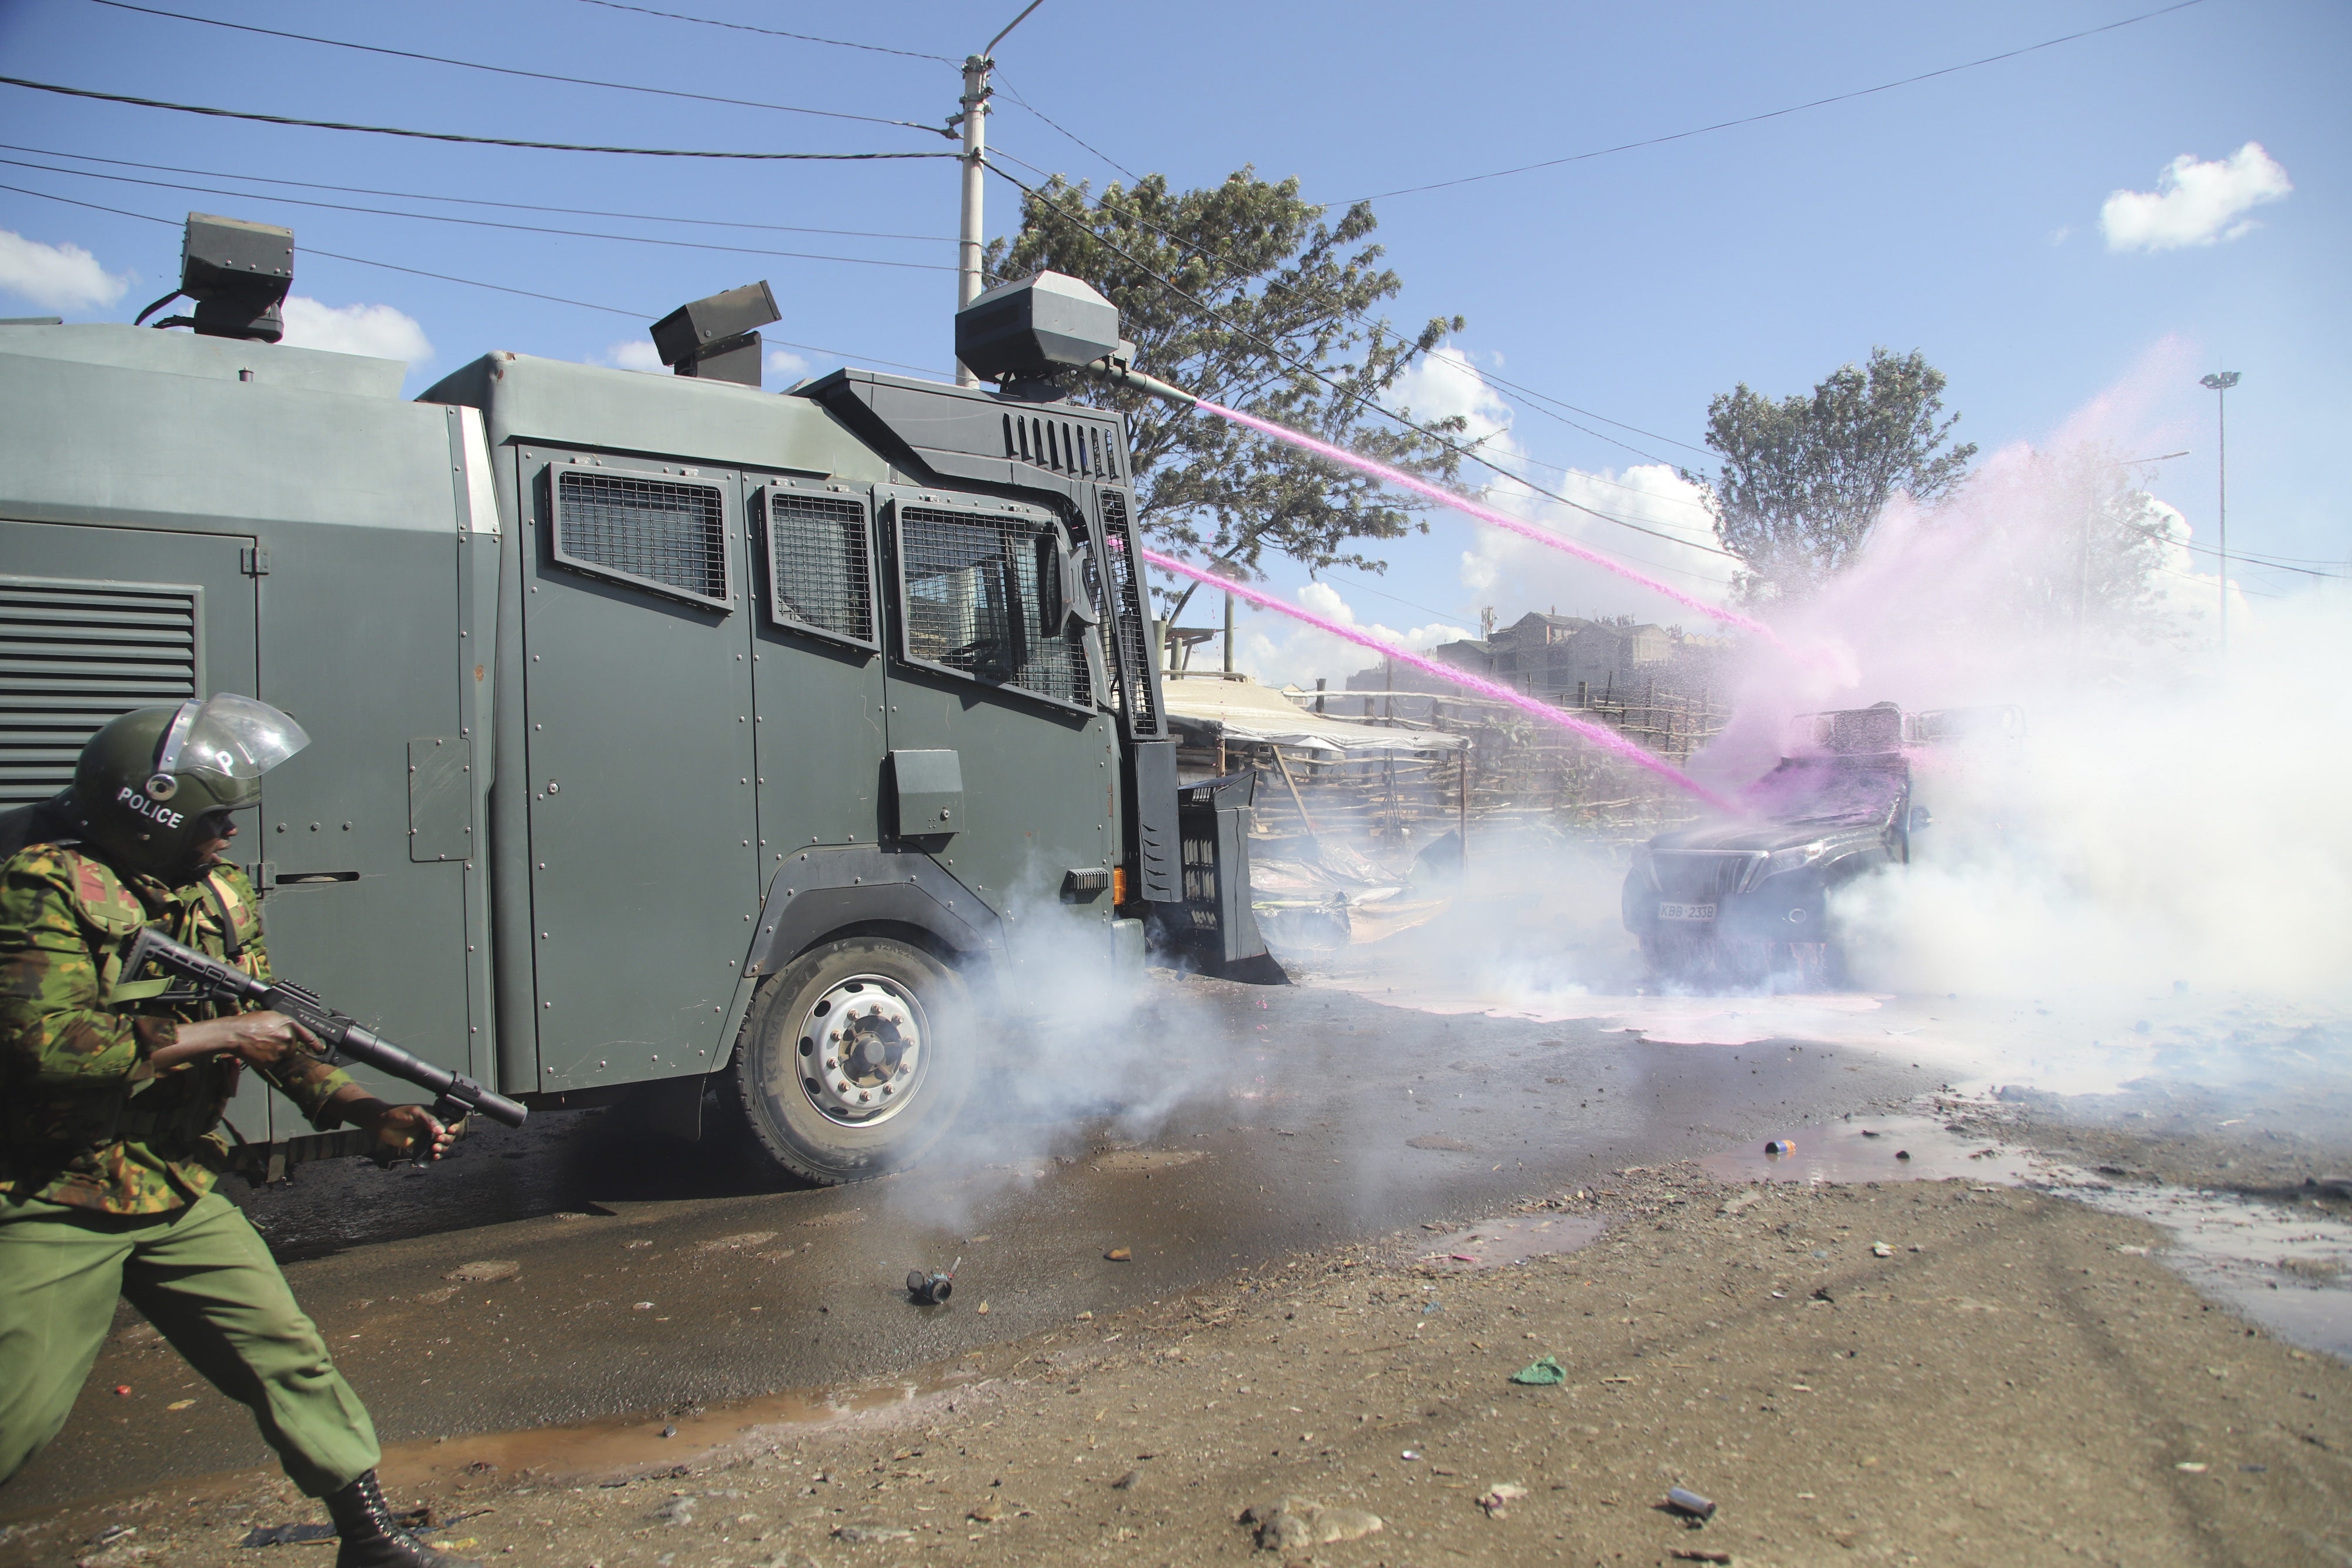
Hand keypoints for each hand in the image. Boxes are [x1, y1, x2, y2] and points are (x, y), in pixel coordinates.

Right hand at [157, 1010, 320, 1070]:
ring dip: (275, 1053)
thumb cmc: (249, 1023)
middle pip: (292, 1047)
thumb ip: (285, 1024)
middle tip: (268, 1041)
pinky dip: (267, 1059)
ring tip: (261, 1045)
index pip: (307, 1035)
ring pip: (283, 1055)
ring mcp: (280, 1050)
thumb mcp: (271, 1016)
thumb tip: (292, 1031)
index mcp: (288, 1024)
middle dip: (284, 1046)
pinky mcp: (272, 1061)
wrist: (234, 1033)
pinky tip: (258, 1051)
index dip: (315, 1043)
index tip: (321, 1049)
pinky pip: (274, 1062)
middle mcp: (288, 1037)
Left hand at [361, 1102, 457, 1162]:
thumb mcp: (415, 1113)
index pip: (451, 1122)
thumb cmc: (398, 1114)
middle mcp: (432, 1128)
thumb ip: (429, 1120)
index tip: (450, 1130)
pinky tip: (434, 1156)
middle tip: (438, 1140)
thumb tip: (441, 1131)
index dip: (454, 1127)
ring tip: (434, 1148)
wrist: (382, 1124)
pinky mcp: (420, 1147)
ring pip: (443, 1146)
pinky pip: (432, 1153)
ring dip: (443, 1148)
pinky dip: (436, 1156)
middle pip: (449, 1136)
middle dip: (447, 1139)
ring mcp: (426, 1138)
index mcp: (434, 1117)